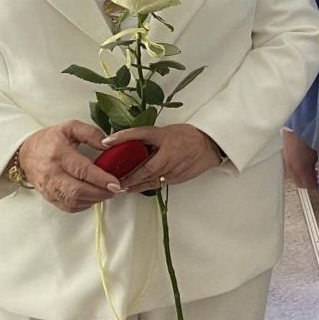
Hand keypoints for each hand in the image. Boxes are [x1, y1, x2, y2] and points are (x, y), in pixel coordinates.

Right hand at [15, 121, 121, 213]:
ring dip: (94, 200)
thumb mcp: (70, 127)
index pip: (82, 170)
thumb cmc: (50, 140)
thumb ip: (91, 133)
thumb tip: (108, 144)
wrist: (25, 153)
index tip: (116, 183)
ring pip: (73, 201)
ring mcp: (49, 187)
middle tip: (116, 190)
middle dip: (100, 193)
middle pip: (78, 190)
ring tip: (108, 193)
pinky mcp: (49, 196)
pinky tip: (94, 198)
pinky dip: (84, 205)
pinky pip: (67, 207)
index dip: (100, 179)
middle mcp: (52, 173)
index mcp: (59, 154)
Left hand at [106, 124, 223, 193]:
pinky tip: (134, 188)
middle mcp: (169, 152)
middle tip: (112, 179)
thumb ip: (150, 138)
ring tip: (119, 186)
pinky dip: (145, 185)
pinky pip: (158, 182)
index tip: (106, 141)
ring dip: (134, 183)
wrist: (211, 146)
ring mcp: (174, 167)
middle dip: (128, 175)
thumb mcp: (168, 131)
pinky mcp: (177, 177)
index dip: (124, 136)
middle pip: (144, 167)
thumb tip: (127, 144)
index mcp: (165, 136)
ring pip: (150, 178)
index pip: (142, 134)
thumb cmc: (188, 136)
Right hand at [281, 128, 318, 188]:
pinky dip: (300, 167)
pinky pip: (293, 166)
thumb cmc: (313, 133)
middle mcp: (291, 165)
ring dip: (305, 174)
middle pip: (300, 183)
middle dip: (311, 182)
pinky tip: (309, 160)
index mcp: (301, 167)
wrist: (300, 118)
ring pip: (295, 175)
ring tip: (317, 168)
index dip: (318, 186)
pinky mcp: (285, 152)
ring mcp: (287, 159)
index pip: (309, 185)